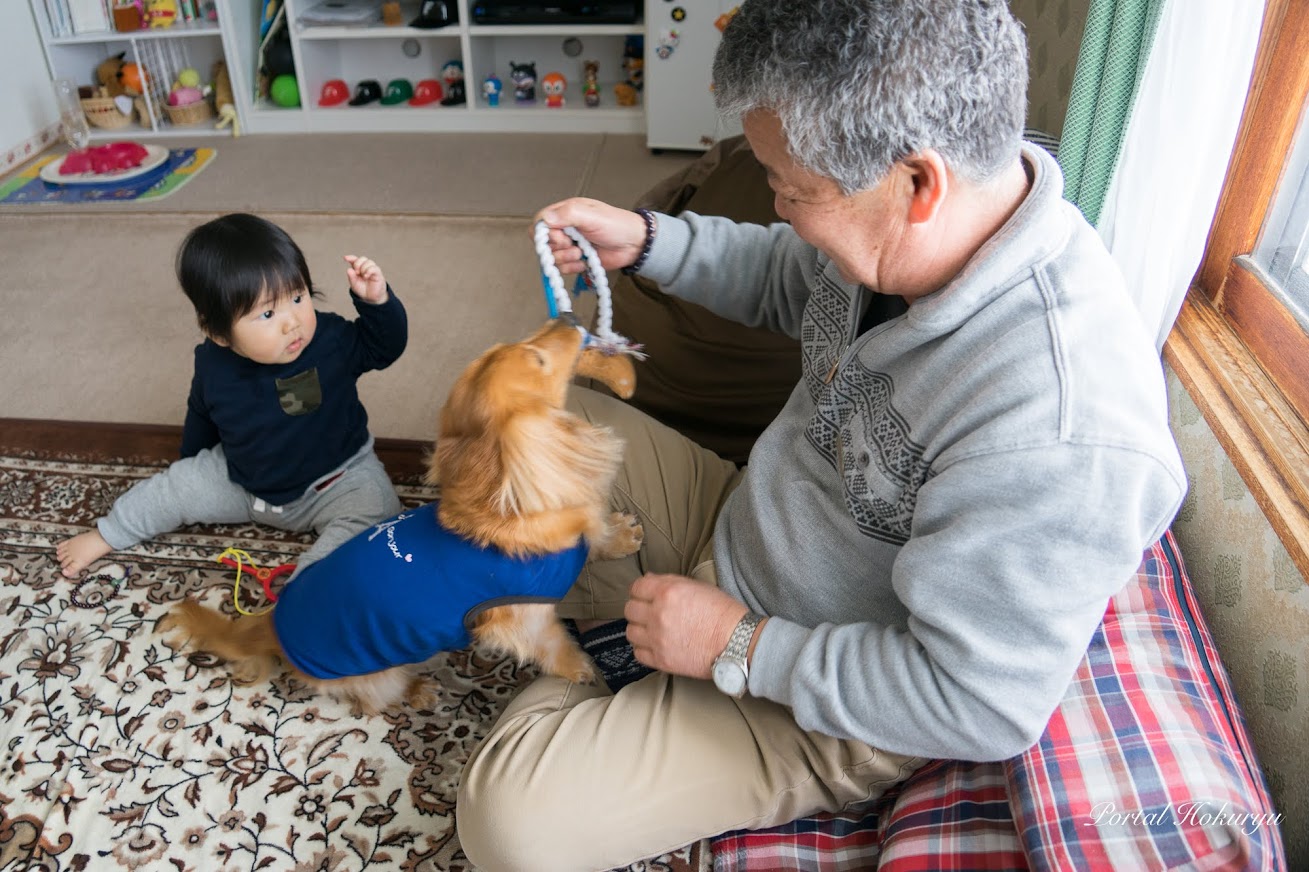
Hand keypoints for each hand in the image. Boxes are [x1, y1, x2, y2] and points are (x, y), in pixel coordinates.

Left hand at [344, 255, 387, 303]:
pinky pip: (374, 268)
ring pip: (368, 262)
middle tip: (356, 273)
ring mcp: (372, 269)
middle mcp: (366, 267)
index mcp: (358, 268)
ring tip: (363, 276)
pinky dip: (369, 271)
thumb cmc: (363, 289)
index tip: (345, 258)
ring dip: (363, 268)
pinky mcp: (378, 273)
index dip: (350, 258)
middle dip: (357, 264)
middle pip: (362, 258)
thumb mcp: (354, 284)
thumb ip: (351, 277)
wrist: (371, 297)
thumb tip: (349, 269)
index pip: (355, 260)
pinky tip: (366, 276)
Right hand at [534, 197, 648, 274]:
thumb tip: (545, 219)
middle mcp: (565, 228)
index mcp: (566, 212)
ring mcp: (570, 245)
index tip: (560, 237)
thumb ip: (568, 215)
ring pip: (552, 257)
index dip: (545, 233)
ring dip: (565, 259)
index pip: (540, 222)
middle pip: (544, 242)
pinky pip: (562, 268)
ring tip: (582, 254)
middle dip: (557, 247)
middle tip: (573, 245)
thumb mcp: (592, 215)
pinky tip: (584, 263)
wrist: (634, 244)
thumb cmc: (616, 224)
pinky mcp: (576, 260)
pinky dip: (571, 268)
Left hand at [624, 573, 752, 678]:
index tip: (645, 595)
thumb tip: (648, 581)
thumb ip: (670, 582)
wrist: (737, 642)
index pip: (636, 587)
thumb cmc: (722, 613)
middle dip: (639, 609)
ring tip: (652, 630)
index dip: (640, 591)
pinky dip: (644, 648)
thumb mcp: (697, 587)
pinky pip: (638, 653)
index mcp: (667, 592)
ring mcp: (657, 639)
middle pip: (630, 609)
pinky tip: (655, 645)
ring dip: (639, 629)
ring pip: (630, 632)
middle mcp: (658, 614)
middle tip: (650, 613)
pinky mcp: (661, 660)